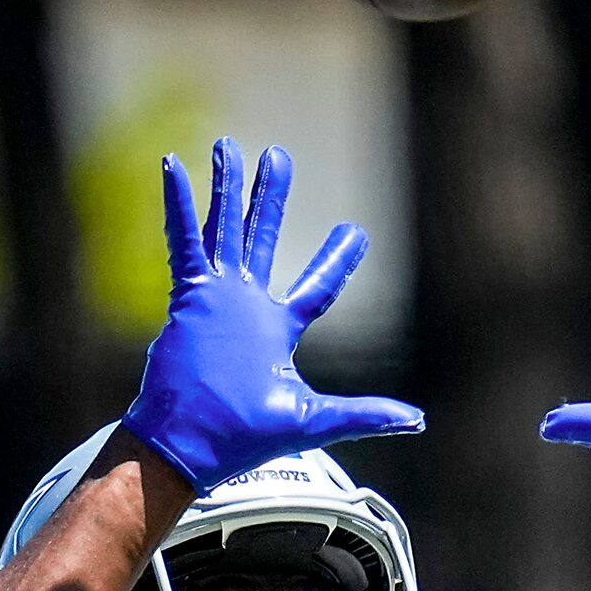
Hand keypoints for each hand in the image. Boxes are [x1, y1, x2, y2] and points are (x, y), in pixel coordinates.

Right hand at [123, 138, 424, 493]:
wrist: (188, 444)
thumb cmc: (243, 438)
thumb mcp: (313, 420)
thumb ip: (364, 414)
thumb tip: (417, 420)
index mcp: (279, 330)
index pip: (317, 286)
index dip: (337, 259)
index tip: (355, 232)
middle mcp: (249, 307)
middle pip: (264, 238)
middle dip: (270, 198)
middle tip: (278, 157)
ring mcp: (217, 298)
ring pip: (224, 229)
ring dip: (227, 188)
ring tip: (228, 146)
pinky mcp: (189, 296)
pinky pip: (184, 241)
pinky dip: (179, 205)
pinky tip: (173, 166)